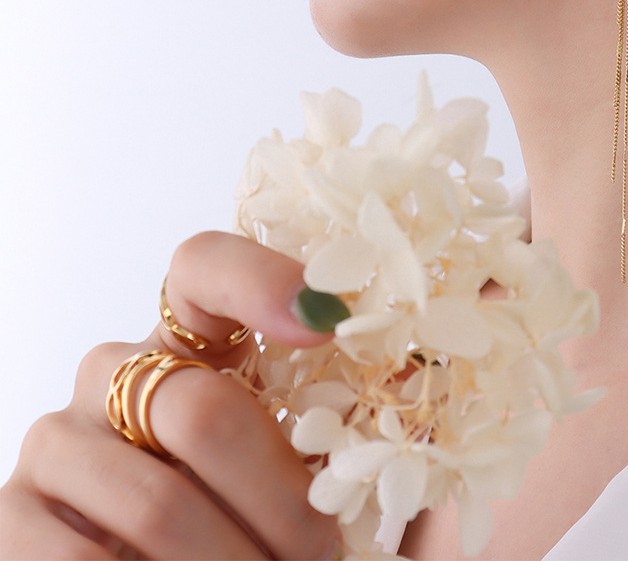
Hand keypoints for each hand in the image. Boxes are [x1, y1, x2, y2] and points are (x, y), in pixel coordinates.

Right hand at [0, 231, 339, 559]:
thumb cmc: (267, 524)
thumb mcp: (319, 466)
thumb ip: (363, 421)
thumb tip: (414, 367)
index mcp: (193, 344)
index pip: (204, 268)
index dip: (262, 280)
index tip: (326, 320)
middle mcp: (116, 374)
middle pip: (202, 409)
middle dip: (282, 500)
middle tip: (325, 550)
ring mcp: (59, 442)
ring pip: (159, 502)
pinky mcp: (15, 520)